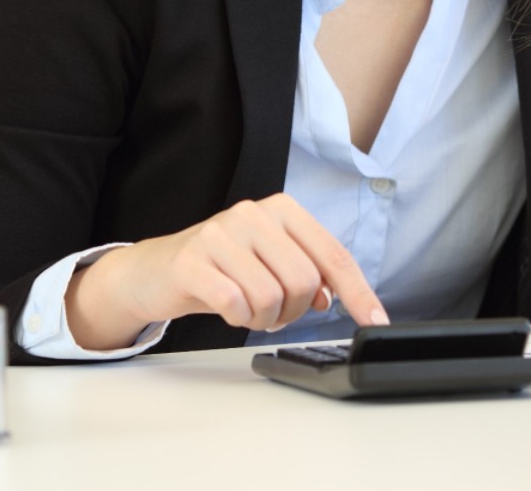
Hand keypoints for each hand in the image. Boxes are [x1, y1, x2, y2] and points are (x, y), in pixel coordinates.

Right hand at [67, 193, 387, 348]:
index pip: (333, 255)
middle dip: (294, 311)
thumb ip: (307, 272)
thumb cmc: (222, 267)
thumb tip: (332, 298)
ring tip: (248, 310)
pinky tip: (228, 310)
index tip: (375, 321)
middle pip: (305, 281)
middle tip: (273, 313)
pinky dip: (238, 319)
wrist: (155, 270)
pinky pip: (236, 304)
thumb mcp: (270, 263)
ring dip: (264, 319)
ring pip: (272, 296)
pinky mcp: (193, 259)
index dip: (359, 293)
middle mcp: (254, 213)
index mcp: (282, 209)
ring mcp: (221, 233)